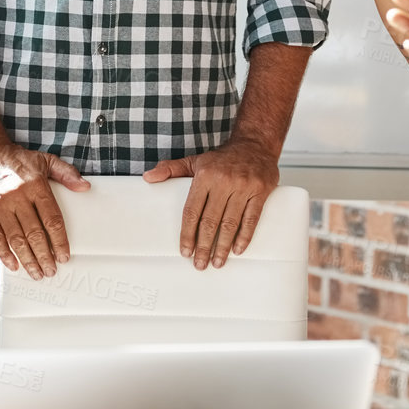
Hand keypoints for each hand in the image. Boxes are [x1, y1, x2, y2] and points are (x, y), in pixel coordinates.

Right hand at [0, 142, 89, 279]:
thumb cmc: (16, 159)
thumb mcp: (44, 159)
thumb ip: (66, 173)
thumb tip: (85, 187)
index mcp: (35, 185)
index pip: (51, 219)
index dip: (59, 241)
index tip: (64, 256)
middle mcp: (17, 196)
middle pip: (34, 233)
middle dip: (44, 256)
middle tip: (51, 271)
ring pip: (16, 239)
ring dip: (27, 259)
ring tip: (36, 273)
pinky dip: (4, 253)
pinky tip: (13, 265)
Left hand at [142, 139, 278, 269]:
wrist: (255, 144)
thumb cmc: (222, 158)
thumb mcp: (194, 160)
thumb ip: (170, 169)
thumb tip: (148, 177)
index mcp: (205, 175)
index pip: (192, 210)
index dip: (188, 234)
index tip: (185, 251)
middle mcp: (224, 181)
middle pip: (211, 221)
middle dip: (204, 246)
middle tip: (200, 264)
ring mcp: (243, 186)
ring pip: (231, 223)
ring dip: (223, 246)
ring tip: (217, 262)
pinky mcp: (260, 191)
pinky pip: (252, 218)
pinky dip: (244, 236)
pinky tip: (237, 249)